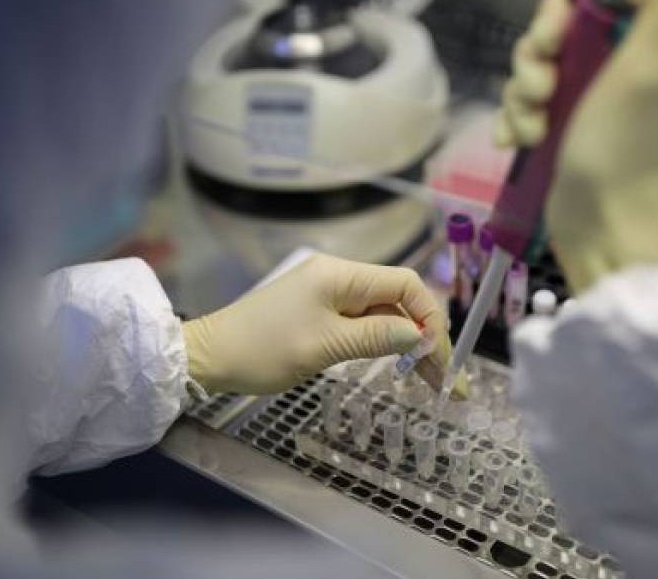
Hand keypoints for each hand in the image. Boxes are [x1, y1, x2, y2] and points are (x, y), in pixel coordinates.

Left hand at [183, 253, 464, 395]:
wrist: (209, 357)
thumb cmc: (262, 349)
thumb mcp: (324, 346)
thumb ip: (375, 338)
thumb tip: (420, 336)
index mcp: (340, 275)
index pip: (405, 284)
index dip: (430, 317)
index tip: (440, 355)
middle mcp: (339, 278)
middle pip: (399, 301)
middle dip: (426, 337)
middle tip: (447, 380)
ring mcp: (329, 296)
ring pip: (384, 317)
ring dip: (409, 346)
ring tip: (432, 383)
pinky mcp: (320, 314)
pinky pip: (365, 325)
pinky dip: (385, 346)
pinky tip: (402, 368)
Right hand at [495, 0, 657, 291]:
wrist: (603, 228)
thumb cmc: (627, 147)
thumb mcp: (653, 65)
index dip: (565, 10)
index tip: (553, 38)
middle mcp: (625, 65)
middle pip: (557, 29)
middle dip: (535, 58)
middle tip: (542, 91)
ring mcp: (590, 99)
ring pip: (535, 67)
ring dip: (522, 96)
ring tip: (532, 128)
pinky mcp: (562, 129)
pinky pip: (523, 105)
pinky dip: (514, 121)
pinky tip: (515, 143)